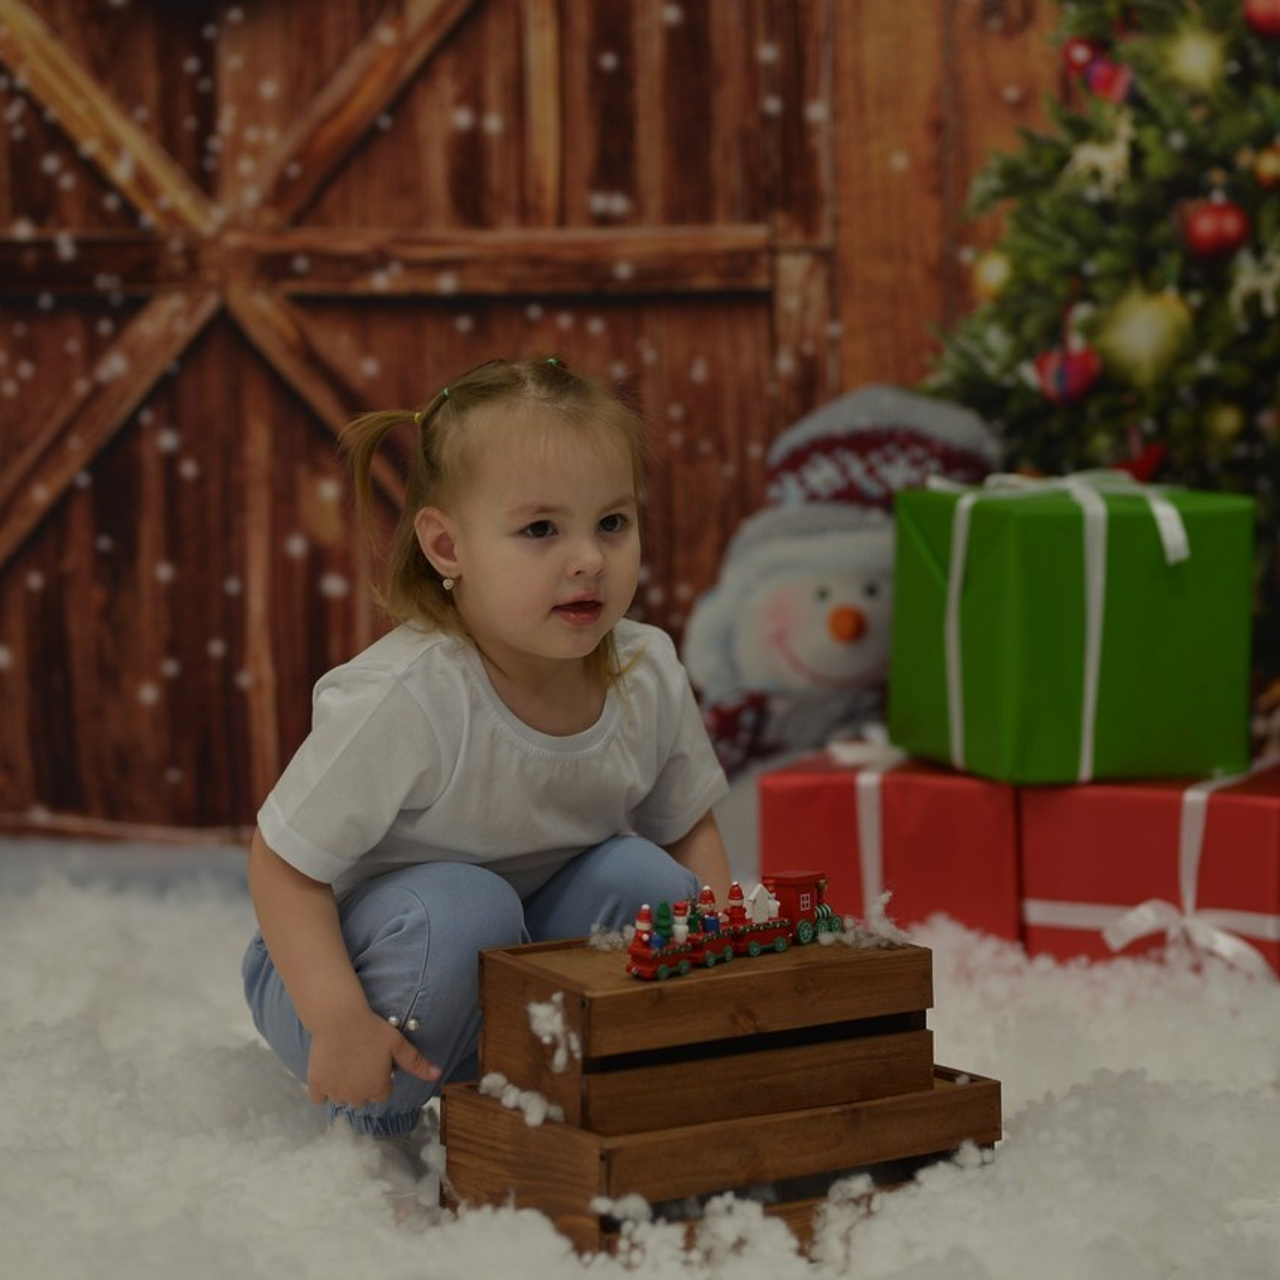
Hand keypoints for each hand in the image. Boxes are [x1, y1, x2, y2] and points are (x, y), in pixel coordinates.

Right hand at [305, 1005, 440, 1107]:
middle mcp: (356, 1096)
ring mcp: (335, 1092)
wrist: (340, 1018)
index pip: (382, 1094)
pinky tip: (329, 1071)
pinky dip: (323, 1089)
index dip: (381, 1077)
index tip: (377, 1062)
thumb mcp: (398, 1044)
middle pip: (362, 1099)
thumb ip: (416, 1063)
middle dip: (363, 1084)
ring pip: (341, 1098)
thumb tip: (438, 1074)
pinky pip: (319, 1097)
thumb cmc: (371, 1029)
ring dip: (343, 1087)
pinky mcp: (316, 1085)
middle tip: (361, 1060)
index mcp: (377, 1089)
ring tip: (345, 1062)